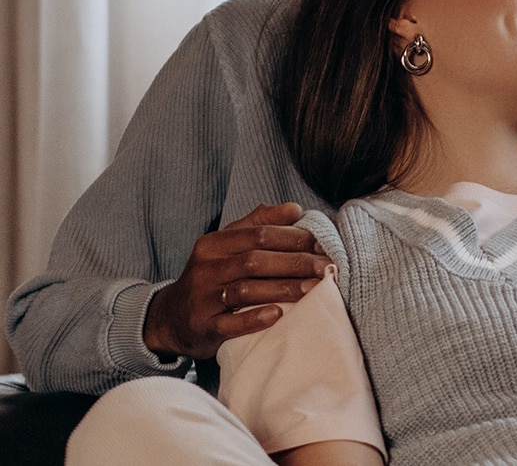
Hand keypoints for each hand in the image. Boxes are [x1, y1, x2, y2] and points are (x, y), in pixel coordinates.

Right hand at [143, 202, 329, 360]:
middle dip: (296, 263)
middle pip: (256, 260)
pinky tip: (278, 314)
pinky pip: (229, 323)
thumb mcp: (228, 245)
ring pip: (246, 290)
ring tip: (314, 289)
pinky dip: (254, 319)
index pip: (259, 234)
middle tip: (327, 268)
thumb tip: (295, 208)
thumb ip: (259, 224)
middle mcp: (206, 267)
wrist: (172, 317)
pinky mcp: (202, 326)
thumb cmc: (212, 276)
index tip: (323, 244)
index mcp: (214, 243)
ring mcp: (202, 298)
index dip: (293, 238)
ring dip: (284, 289)